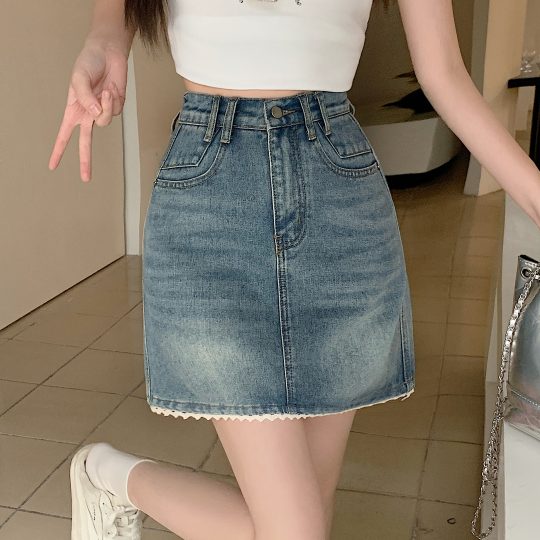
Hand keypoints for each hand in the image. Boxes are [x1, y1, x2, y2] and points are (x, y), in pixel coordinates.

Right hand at [48, 41, 127, 181]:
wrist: (108, 54)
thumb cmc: (89, 63)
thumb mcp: (79, 78)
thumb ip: (84, 97)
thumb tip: (94, 114)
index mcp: (74, 110)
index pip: (64, 134)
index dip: (58, 150)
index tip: (53, 166)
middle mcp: (88, 114)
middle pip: (86, 143)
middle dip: (86, 161)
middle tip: (86, 179)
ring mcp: (103, 112)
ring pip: (105, 121)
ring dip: (104, 104)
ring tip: (103, 89)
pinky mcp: (116, 107)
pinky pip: (115, 110)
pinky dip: (113, 98)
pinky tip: (111, 88)